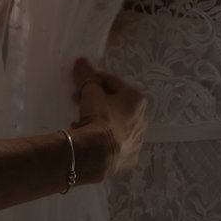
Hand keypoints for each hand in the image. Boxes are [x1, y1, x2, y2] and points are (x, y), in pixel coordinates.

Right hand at [70, 58, 146, 180]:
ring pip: (115, 125)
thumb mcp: (90, 93)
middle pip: (115, 105)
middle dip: (96, 102)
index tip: (80, 85)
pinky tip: (88, 139)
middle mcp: (142, 120)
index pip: (113, 83)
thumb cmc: (99, 117)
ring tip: (80, 122)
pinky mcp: (129, 158)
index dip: (94, 81)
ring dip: (99, 121)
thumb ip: (87, 77)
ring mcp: (137, 141)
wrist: (99, 154)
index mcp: (137, 100)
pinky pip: (113, 144)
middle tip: (78, 102)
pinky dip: (102, 140)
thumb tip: (81, 61)